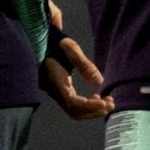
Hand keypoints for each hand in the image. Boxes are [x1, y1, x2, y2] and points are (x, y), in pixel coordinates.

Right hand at [41, 4, 111, 120]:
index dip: (89, 106)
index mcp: (55, 81)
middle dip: (94, 110)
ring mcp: (55, 91)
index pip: (73, 103)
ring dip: (91, 109)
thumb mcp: (70, 48)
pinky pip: (72, 104)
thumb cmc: (53, 40)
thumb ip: (84, 65)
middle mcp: (53, 90)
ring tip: (108, 102)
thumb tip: (99, 82)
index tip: (105, 102)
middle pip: (74, 111)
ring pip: (73, 110)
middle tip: (112, 103)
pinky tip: (97, 97)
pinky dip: (86, 104)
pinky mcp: (59, 90)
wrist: (38, 38)